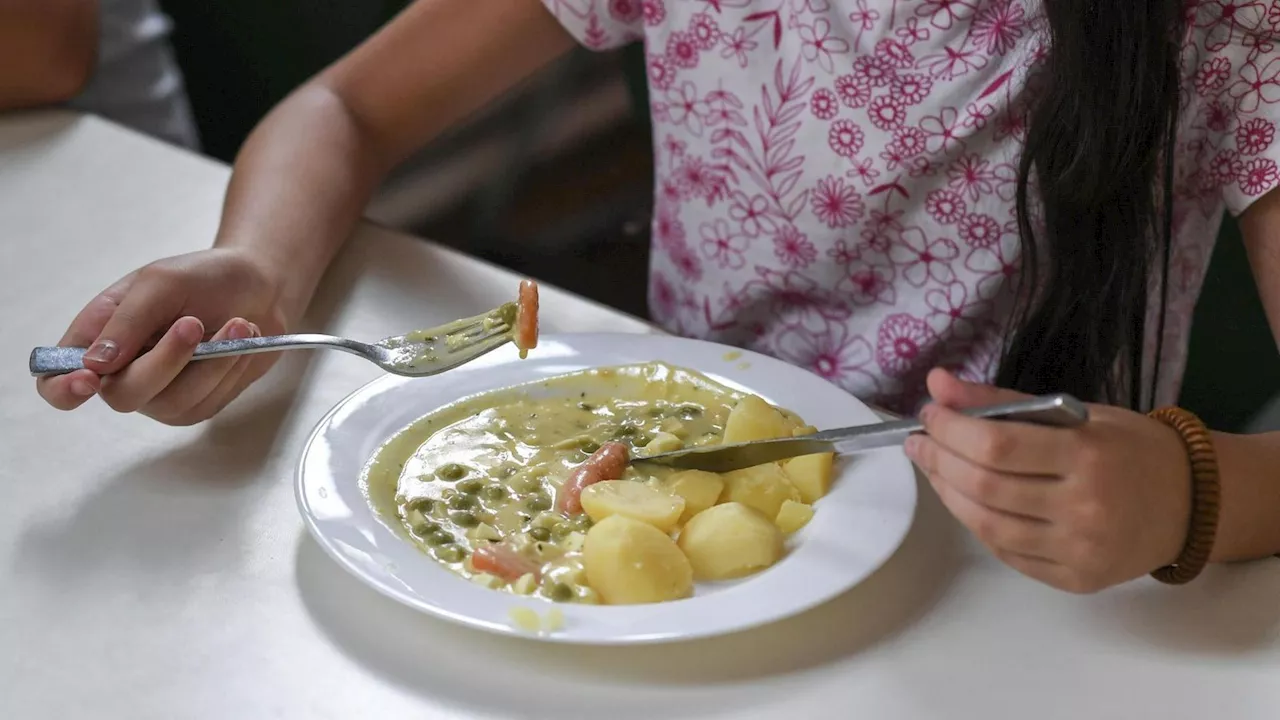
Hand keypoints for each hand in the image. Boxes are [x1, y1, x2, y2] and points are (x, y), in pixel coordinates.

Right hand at [36, 248, 287, 424]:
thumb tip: (94, 364)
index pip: (55, 381)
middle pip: (123, 396)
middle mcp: (122, 374)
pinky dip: (230, 368)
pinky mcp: (199, 403)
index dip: (63, 389)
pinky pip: (208, 400)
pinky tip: (243, 339)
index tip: (89, 378)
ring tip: (237, 323)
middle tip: (194, 323)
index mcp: (96, 339)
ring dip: (210, 362)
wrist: (258, 286)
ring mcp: (161, 395)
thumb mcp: (160, 282)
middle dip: (164, 361)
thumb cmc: (201, 278)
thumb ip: (127, 321)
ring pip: (173, 402)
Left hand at [905, 369, 1192, 592]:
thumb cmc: (1128, 448)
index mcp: (1087, 455)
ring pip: (987, 525)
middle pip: (985, 487)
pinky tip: (966, 500)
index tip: (927, 415)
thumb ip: (1003, 402)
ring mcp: (1079, 549)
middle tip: (919, 442)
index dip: (950, 430)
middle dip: (939, 461)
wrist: (1191, 503)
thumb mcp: (1076, 412)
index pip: (996, 444)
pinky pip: (1007, 552)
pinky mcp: (1075, 579)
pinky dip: (977, 524)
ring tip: (935, 469)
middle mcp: (1084, 507)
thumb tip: (937, 384)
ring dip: (949, 494)